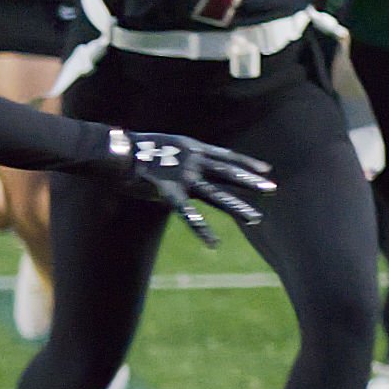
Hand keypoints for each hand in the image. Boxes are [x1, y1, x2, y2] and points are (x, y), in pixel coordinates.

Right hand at [109, 130, 273, 247]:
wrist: (115, 150)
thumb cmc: (135, 149)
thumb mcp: (165, 146)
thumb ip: (180, 157)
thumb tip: (186, 161)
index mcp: (193, 148)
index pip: (226, 156)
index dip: (246, 162)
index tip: (266, 168)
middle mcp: (193, 161)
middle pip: (228, 172)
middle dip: (251, 181)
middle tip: (273, 189)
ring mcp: (183, 177)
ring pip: (216, 194)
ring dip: (236, 207)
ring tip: (256, 219)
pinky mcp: (169, 193)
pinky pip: (188, 214)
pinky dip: (201, 228)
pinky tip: (213, 242)